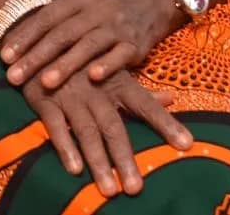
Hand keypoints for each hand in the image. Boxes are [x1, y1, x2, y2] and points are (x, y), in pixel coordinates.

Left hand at [1, 0, 178, 90]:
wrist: (152, 1)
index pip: (49, 16)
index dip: (27, 35)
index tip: (5, 55)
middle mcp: (98, 8)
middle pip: (64, 34)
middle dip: (37, 56)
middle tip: (13, 77)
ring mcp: (118, 26)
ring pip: (88, 46)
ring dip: (67, 65)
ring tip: (45, 83)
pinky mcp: (135, 44)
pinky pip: (120, 55)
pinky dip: (108, 65)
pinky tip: (94, 79)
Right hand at [21, 66, 191, 197]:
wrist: (43, 39)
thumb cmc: (85, 60)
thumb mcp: (114, 70)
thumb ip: (142, 90)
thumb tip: (172, 98)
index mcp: (117, 82)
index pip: (146, 105)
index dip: (166, 123)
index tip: (186, 143)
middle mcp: (97, 90)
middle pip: (114, 127)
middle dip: (124, 158)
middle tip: (136, 188)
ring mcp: (72, 95)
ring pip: (87, 131)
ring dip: (98, 161)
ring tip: (109, 190)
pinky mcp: (46, 99)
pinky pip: (56, 125)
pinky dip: (65, 146)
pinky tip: (75, 169)